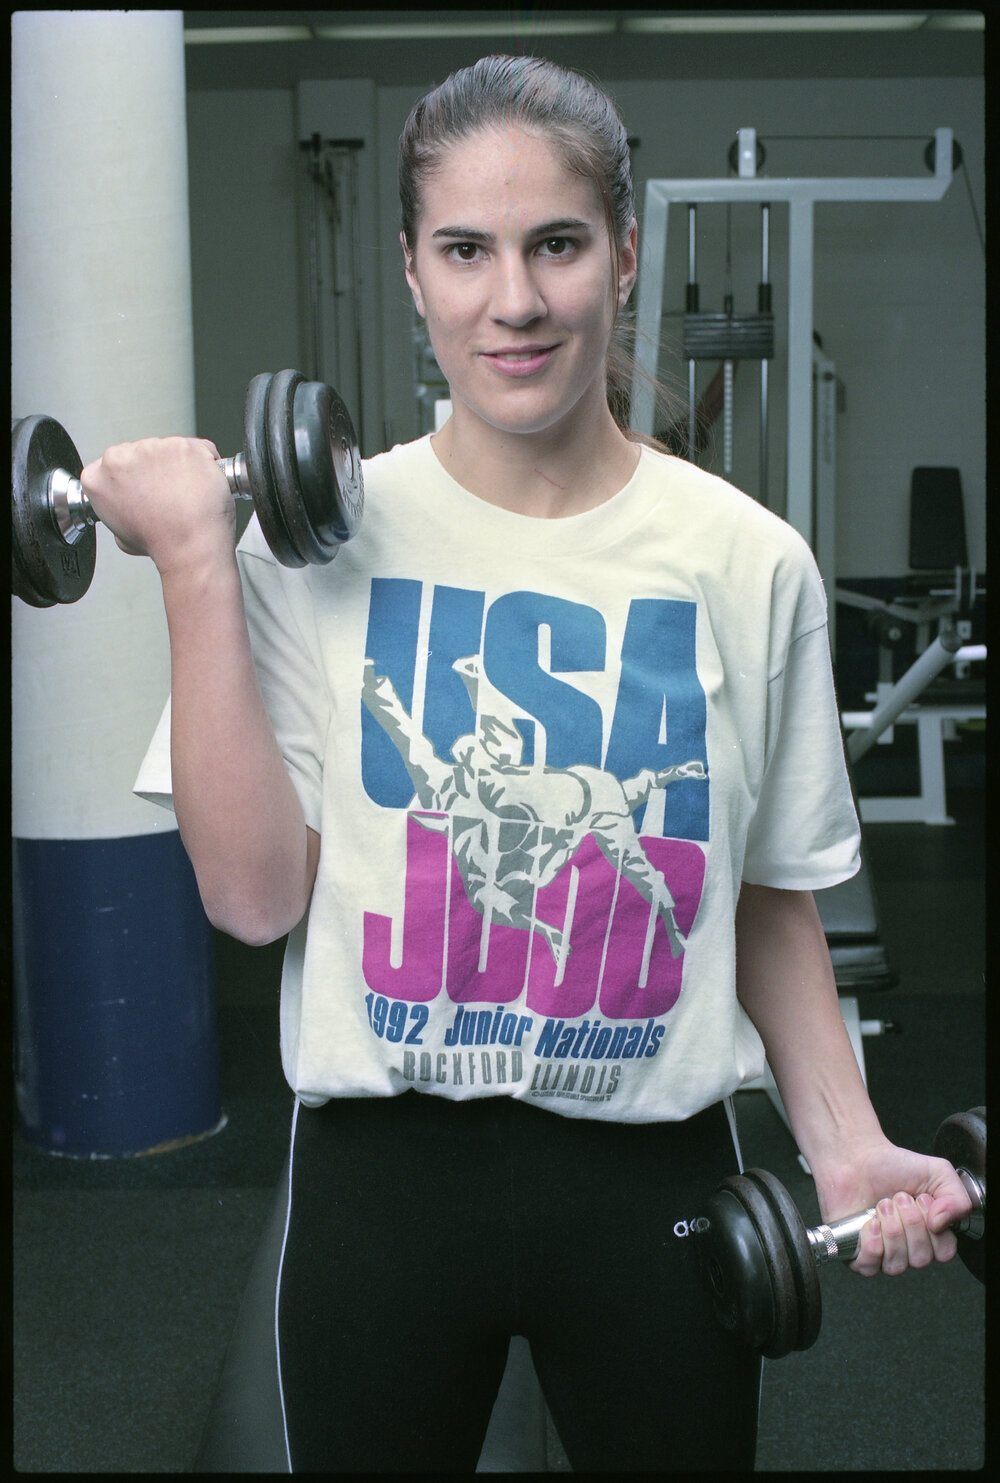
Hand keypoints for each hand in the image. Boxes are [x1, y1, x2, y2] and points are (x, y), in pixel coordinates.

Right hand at [80, 436, 234, 575]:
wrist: (190, 542)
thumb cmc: (159, 542)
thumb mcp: (120, 536)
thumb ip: (118, 511)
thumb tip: (130, 507)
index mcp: (96, 477)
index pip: (109, 466)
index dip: (129, 477)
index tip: (140, 488)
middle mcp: (119, 457)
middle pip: (138, 453)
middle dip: (152, 468)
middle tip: (167, 494)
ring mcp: (152, 447)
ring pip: (167, 449)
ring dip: (177, 465)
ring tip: (185, 493)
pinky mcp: (182, 444)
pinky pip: (198, 448)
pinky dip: (203, 462)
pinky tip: (200, 484)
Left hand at [812, 1136, 972, 1276]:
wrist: (857, 1157)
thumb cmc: (893, 1166)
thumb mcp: (938, 1172)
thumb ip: (957, 1198)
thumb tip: (942, 1223)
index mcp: (930, 1234)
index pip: (944, 1252)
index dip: (934, 1228)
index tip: (922, 1200)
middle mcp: (908, 1248)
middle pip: (920, 1259)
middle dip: (909, 1222)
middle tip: (899, 1198)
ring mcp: (883, 1253)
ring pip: (896, 1265)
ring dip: (890, 1229)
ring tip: (882, 1206)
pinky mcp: (857, 1253)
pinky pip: (869, 1267)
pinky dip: (872, 1244)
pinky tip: (870, 1223)